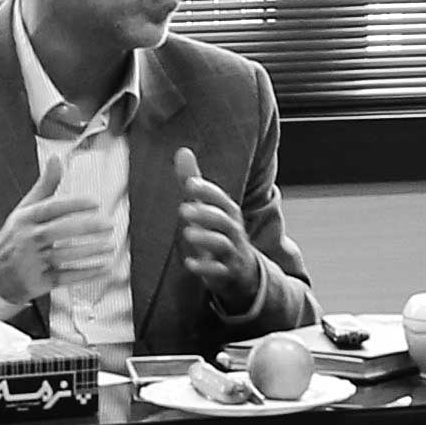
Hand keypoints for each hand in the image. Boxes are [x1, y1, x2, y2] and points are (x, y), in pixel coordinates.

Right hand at [0, 158, 115, 305]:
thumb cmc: (16, 237)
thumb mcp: (26, 210)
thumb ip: (45, 186)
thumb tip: (56, 159)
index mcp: (25, 219)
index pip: (50, 208)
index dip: (73, 204)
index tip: (95, 202)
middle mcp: (27, 239)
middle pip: (58, 231)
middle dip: (86, 227)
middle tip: (108, 224)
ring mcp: (32, 262)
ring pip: (64, 255)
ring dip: (90, 251)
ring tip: (109, 245)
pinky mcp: (39, 281)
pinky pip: (66, 277)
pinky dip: (86, 274)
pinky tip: (103, 268)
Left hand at [167, 146, 268, 303]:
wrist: (243, 271)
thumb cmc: (221, 233)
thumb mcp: (208, 207)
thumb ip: (194, 181)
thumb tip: (182, 150)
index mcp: (229, 214)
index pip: (222, 200)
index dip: (207, 191)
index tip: (189, 184)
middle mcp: (234, 232)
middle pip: (224, 221)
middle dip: (206, 214)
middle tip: (183, 209)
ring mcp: (232, 253)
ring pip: (223, 244)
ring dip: (206, 238)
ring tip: (187, 233)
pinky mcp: (227, 273)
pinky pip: (219, 271)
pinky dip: (205, 267)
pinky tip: (189, 264)